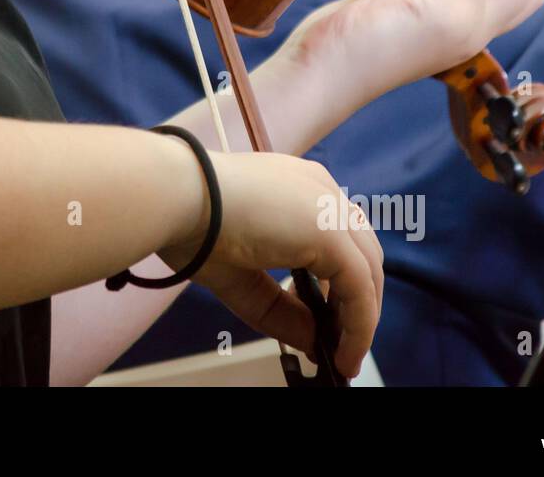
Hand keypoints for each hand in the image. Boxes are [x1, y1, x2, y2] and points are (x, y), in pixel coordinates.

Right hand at [157, 151, 382, 378]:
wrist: (175, 197)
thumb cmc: (191, 223)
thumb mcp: (241, 276)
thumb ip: (281, 307)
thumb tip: (313, 340)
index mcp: (298, 187)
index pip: (337, 238)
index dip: (338, 284)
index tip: (325, 322)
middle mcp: (321, 190)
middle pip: (362, 253)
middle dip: (355, 303)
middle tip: (338, 343)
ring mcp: (329, 208)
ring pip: (368, 271)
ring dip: (360, 319)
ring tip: (344, 355)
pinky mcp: (331, 232)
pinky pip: (360, 288)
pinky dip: (359, 326)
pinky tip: (343, 352)